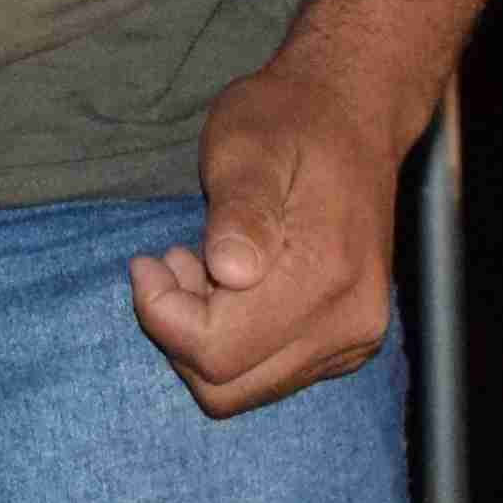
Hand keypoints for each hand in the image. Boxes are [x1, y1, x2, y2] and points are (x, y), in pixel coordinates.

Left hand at [132, 52, 415, 418]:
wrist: (354, 114)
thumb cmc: (290, 120)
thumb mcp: (248, 143)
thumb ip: (241, 208)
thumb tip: (230, 272)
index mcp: (327, 277)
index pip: (218, 351)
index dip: (163, 315)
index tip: (148, 260)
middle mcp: (349, 325)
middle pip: (227, 387)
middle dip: (180, 333)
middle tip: (177, 260)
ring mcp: (353, 340)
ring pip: (245, 388)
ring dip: (205, 338)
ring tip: (202, 265)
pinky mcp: (347, 343)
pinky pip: (270, 374)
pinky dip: (235, 341)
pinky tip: (232, 283)